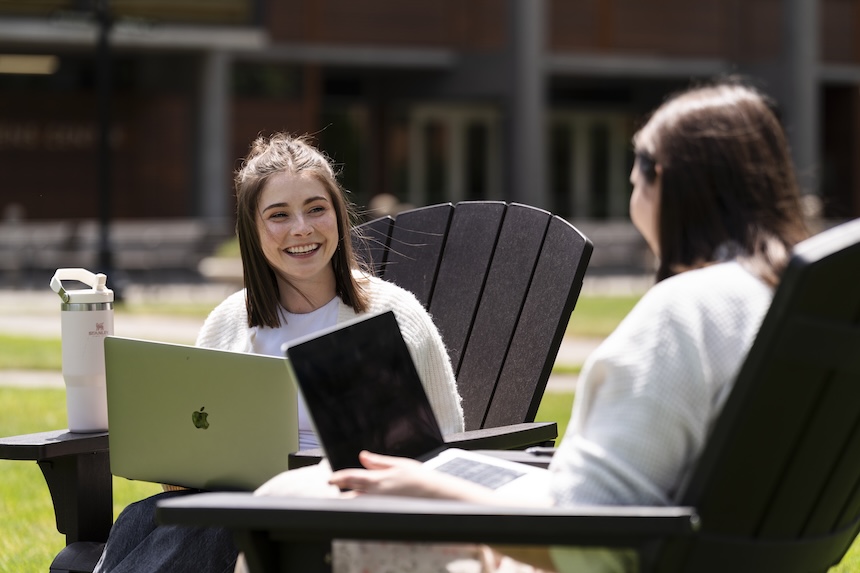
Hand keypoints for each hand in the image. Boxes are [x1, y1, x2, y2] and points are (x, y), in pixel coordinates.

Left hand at [329, 451, 494, 500]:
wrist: (436, 494)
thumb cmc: (419, 478)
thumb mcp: (398, 464)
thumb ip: (378, 461)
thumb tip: (363, 456)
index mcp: (378, 480)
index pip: (351, 478)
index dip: (337, 478)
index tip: (329, 478)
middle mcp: (376, 495)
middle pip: (349, 497)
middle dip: (337, 495)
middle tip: (329, 491)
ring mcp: (380, 506)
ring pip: (357, 506)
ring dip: (348, 501)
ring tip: (341, 497)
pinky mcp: (386, 512)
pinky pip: (368, 511)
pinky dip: (361, 508)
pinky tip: (359, 505)